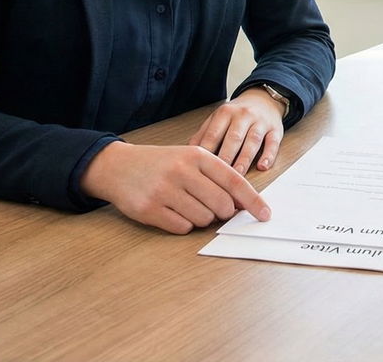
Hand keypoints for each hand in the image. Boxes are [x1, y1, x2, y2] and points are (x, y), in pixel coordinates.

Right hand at [81, 142, 269, 233]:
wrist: (117, 166)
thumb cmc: (161, 163)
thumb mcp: (189, 159)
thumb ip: (216, 176)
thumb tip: (243, 203)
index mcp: (197, 155)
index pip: (234, 181)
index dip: (253, 201)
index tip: (265, 214)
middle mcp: (182, 171)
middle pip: (222, 205)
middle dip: (223, 212)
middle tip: (212, 208)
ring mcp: (164, 190)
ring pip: (203, 219)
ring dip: (201, 219)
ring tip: (186, 205)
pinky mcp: (149, 209)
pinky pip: (182, 228)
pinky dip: (183, 225)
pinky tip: (171, 212)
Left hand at [189, 88, 284, 172]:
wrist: (264, 99)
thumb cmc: (237, 115)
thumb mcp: (218, 119)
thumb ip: (204, 134)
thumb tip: (188, 153)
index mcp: (225, 113)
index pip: (214, 134)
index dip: (207, 152)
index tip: (200, 169)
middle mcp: (243, 115)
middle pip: (233, 138)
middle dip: (226, 158)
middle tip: (218, 177)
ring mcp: (260, 122)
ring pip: (253, 141)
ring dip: (245, 159)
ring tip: (238, 176)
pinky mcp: (276, 129)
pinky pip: (273, 142)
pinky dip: (269, 155)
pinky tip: (263, 166)